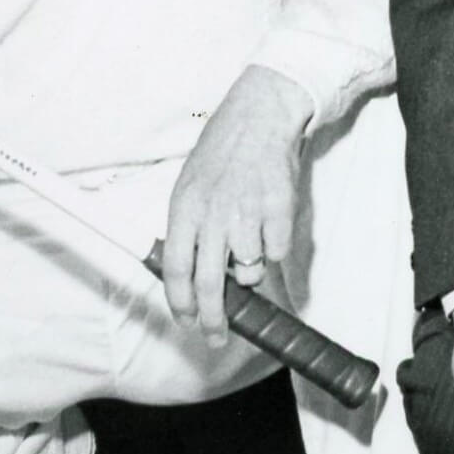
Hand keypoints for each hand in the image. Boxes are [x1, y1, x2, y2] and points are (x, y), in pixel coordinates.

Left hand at [163, 66, 312, 344]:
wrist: (259, 117)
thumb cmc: (222, 152)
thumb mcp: (189, 184)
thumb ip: (187, 227)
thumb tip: (185, 272)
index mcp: (184, 207)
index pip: (175, 268)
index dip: (179, 302)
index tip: (185, 320)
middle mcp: (213, 214)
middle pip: (210, 284)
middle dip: (213, 318)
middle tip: (215, 336)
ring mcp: (248, 215)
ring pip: (249, 272)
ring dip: (248, 271)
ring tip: (248, 243)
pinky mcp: (279, 213)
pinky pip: (275, 252)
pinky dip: (273, 247)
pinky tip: (268, 220)